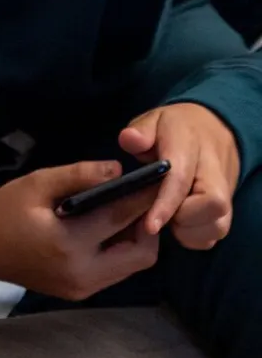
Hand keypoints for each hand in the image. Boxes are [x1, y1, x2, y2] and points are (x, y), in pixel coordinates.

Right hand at [0, 161, 160, 299]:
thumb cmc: (4, 211)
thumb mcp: (35, 184)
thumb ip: (78, 175)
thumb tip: (118, 170)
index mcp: (68, 243)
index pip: (120, 218)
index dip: (144, 197)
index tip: (158, 179)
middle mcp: (82, 273)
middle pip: (141, 253)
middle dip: (148, 224)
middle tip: (143, 199)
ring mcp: (83, 288)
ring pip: (132, 265)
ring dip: (137, 239)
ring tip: (127, 211)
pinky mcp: (81, 292)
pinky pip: (115, 271)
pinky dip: (121, 250)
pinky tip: (109, 229)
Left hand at [119, 102, 239, 247]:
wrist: (213, 129)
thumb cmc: (174, 128)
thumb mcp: (153, 120)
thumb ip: (140, 131)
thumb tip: (129, 140)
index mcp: (190, 145)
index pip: (181, 178)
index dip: (166, 204)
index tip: (150, 226)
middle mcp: (214, 171)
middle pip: (213, 204)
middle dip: (182, 218)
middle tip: (156, 213)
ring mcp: (225, 192)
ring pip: (218, 225)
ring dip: (188, 231)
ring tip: (167, 217)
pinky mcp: (226, 208)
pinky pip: (215, 233)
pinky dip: (195, 237)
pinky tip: (178, 223)